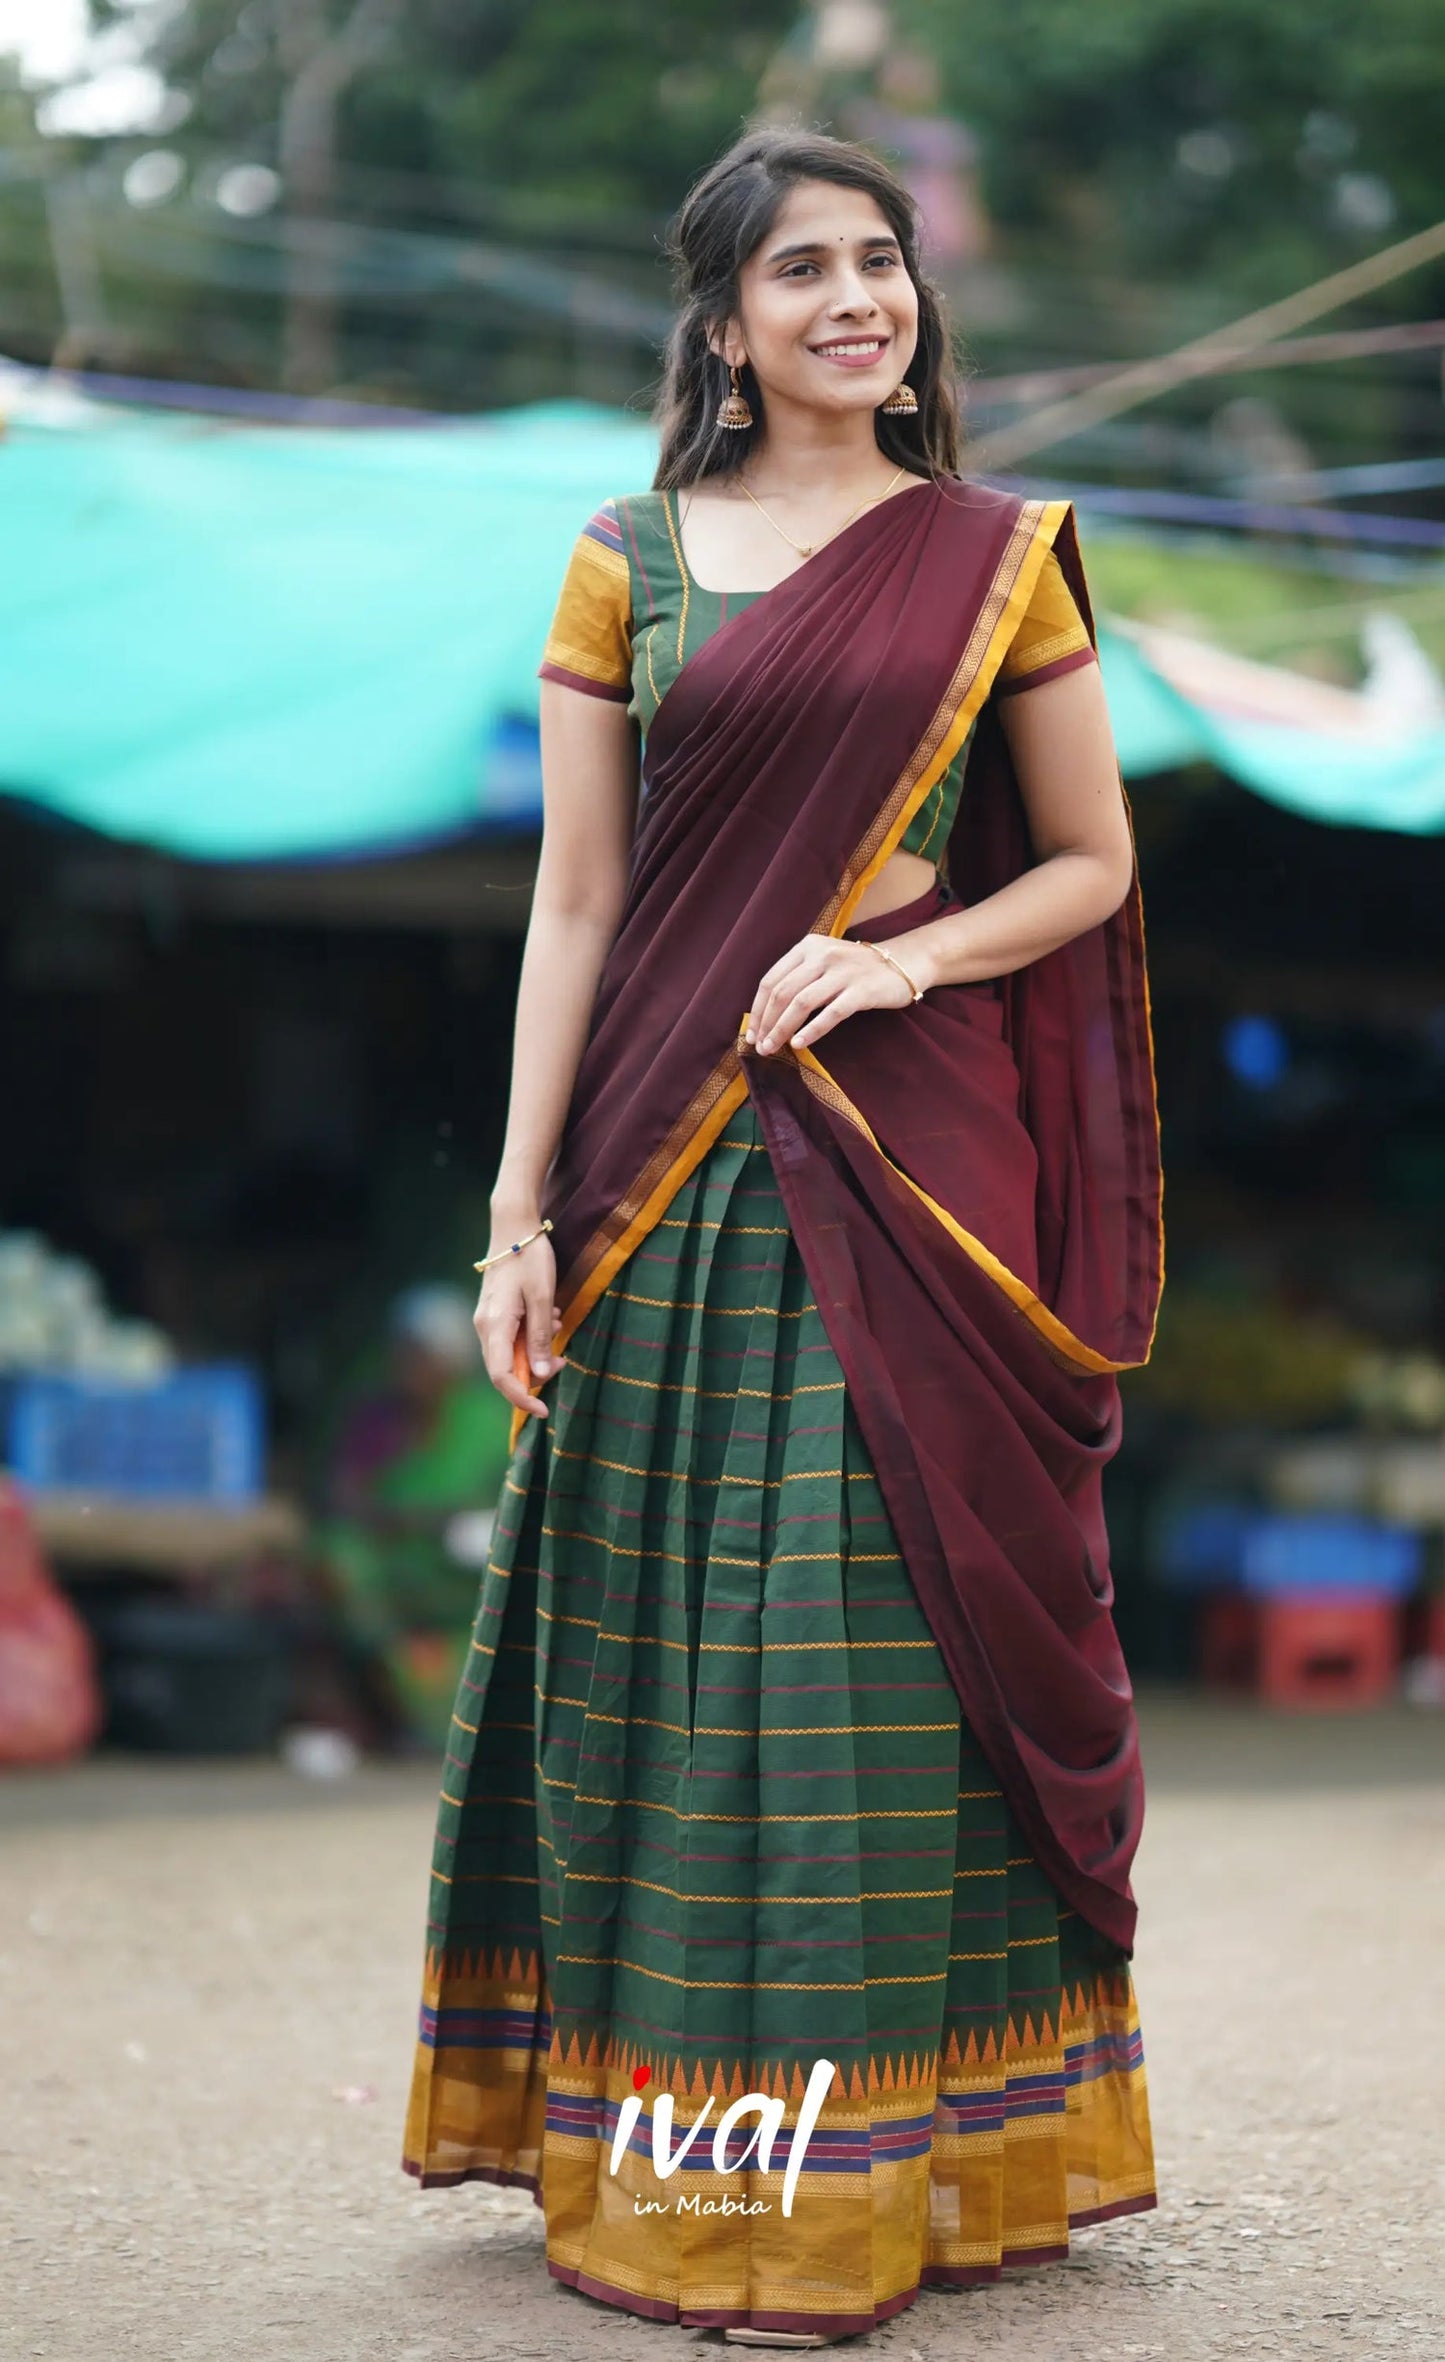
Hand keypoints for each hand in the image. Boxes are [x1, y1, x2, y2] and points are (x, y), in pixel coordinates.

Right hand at [474, 1224, 566, 1419]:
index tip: (545, 1410)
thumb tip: (538, 1375)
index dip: (522, 1398)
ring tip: (556, 1324)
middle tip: (563, 1360)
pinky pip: (512, 1339)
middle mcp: (484, 1327)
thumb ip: (539, 1338)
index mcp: (493, 1326)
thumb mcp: (542, 1298)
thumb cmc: (529, 1258)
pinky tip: (548, 1315)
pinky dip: (532, 1337)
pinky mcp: (495, 1315)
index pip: (502, 1376)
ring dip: (536, 1351)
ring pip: (511, 1355)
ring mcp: (488, 1321)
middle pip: (506, 1370)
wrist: (514, 1227)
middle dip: (535, 1373)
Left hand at [745, 932, 916, 1056]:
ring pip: (802, 1003)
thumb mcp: (825, 960)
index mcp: (807, 947)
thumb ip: (799, 977)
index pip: (772, 980)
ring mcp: (842, 972)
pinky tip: (799, 1044)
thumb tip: (767, 1014)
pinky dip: (812, 1030)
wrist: (904, 962)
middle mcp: (822, 955)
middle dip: (767, 1023)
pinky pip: (831, 1013)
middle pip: (783, 992)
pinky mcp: (862, 991)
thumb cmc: (858, 968)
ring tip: (774, 1049)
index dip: (758, 1009)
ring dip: (783, 1029)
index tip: (752, 1033)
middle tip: (761, 1047)